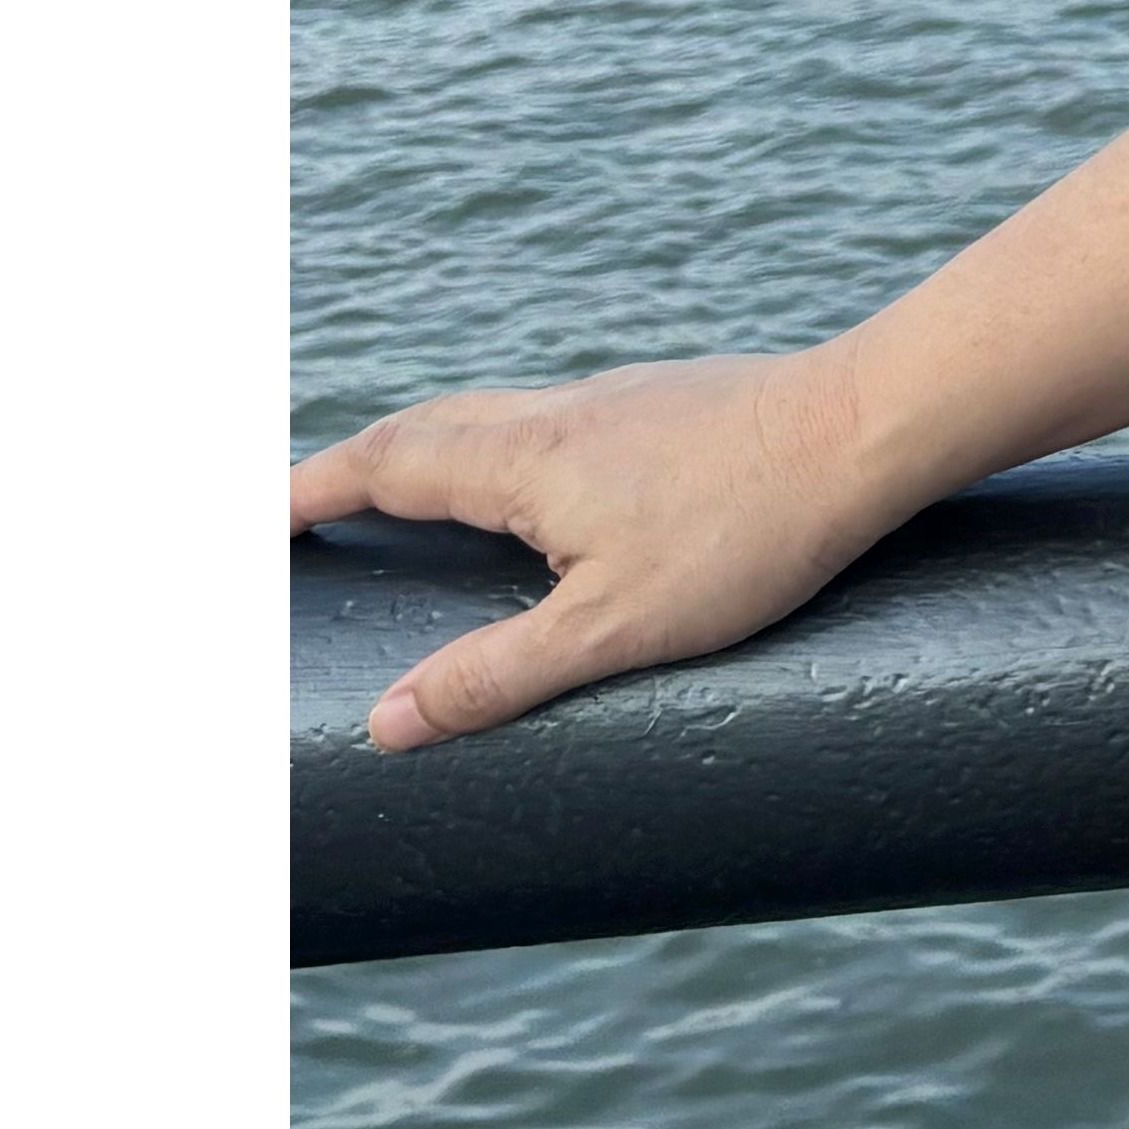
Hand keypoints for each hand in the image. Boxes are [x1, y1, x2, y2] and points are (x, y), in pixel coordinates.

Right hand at [288, 348, 912, 752]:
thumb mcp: (616, 629)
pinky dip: (503, 452)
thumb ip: (498, 676)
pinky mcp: (671, 407)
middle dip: (354, 470)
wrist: (876, 426)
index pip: (382, 465)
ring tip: (404, 506)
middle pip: (424, 429)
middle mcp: (558, 413)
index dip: (309, 493)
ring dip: (429, 454)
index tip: (253, 523)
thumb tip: (387, 725)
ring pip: (492, 418)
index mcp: (524, 459)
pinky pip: (551, 423)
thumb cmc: (752, 528)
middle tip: (306, 514)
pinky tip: (540, 493)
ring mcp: (618, 402)